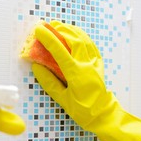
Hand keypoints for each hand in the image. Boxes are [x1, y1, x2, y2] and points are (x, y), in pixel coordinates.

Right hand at [31, 20, 140, 140]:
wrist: (103, 116)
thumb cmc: (82, 111)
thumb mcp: (62, 100)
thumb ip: (49, 83)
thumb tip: (37, 67)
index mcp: (76, 74)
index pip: (60, 51)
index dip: (49, 38)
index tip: (39, 29)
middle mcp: (87, 65)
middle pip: (75, 40)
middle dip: (61, 29)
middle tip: (49, 24)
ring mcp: (95, 64)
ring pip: (85, 40)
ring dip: (72, 31)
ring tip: (61, 26)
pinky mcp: (99, 65)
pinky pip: (92, 47)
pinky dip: (84, 38)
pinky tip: (77, 35)